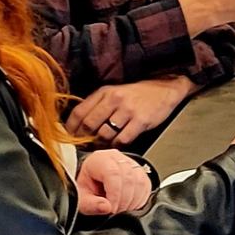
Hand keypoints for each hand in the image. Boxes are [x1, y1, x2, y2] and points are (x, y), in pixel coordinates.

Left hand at [70, 75, 192, 146]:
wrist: (165, 88)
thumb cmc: (139, 93)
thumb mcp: (115, 92)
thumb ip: (97, 105)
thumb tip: (78, 125)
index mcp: (105, 92)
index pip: (78, 112)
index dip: (70, 128)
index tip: (68, 137)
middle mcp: (114, 99)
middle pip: (88, 125)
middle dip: (83, 139)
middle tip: (83, 145)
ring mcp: (128, 110)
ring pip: (104, 135)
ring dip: (100, 145)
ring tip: (101, 146)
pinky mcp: (141, 121)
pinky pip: (122, 140)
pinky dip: (117, 145)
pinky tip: (117, 144)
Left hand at [75, 149, 156, 215]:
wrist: (92, 183)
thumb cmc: (87, 188)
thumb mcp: (81, 198)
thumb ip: (90, 204)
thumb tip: (106, 207)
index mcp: (100, 160)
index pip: (113, 174)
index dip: (114, 194)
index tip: (111, 209)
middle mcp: (117, 158)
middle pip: (129, 178)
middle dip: (124, 200)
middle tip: (116, 212)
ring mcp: (131, 163)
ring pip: (140, 181)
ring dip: (133, 200)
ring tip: (122, 209)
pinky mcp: (140, 172)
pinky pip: (146, 185)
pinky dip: (140, 199)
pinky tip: (130, 205)